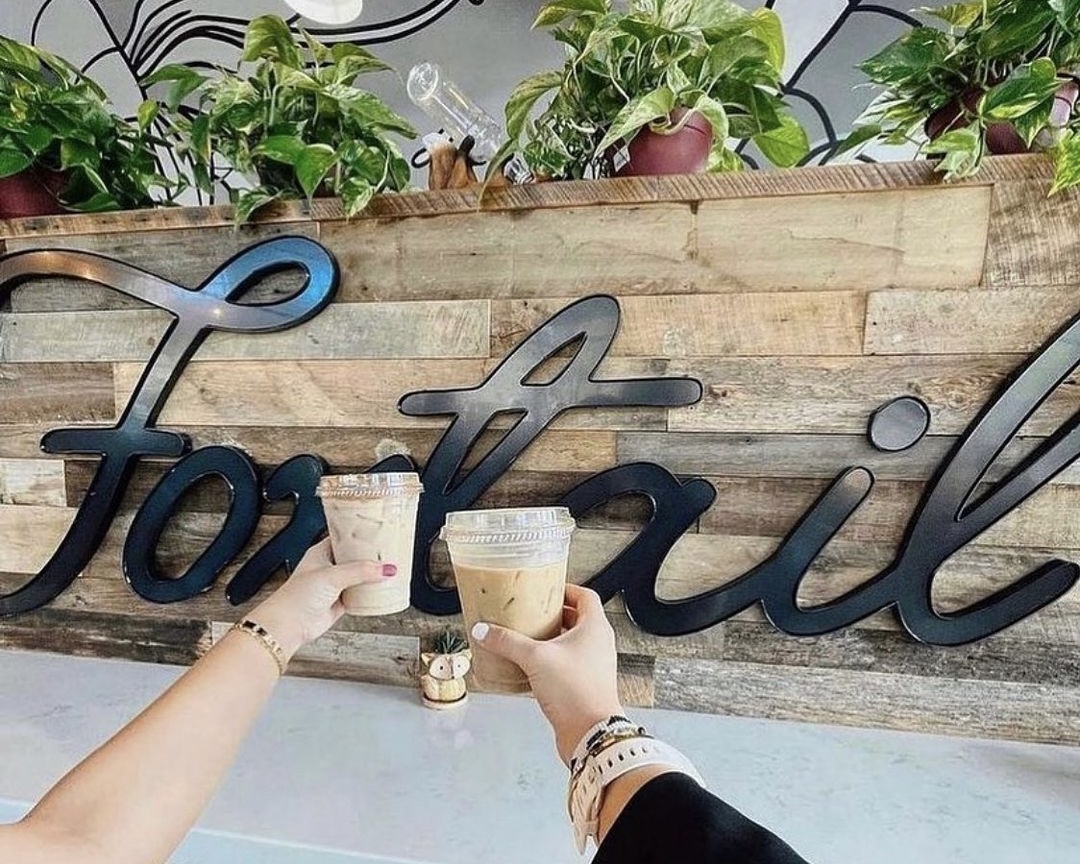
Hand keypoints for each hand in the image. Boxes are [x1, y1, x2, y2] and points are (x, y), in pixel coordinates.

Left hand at [245, 539, 393, 660]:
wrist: (289, 625)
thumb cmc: (296, 596)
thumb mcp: (332, 576)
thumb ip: (361, 571)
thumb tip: (385, 569)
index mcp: (321, 552)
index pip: (344, 538)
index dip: (360, 535)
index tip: (378, 532)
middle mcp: (328, 567)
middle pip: (355, 558)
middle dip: (371, 556)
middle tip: (390, 551)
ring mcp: (334, 586)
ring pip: (359, 577)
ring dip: (372, 576)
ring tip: (390, 570)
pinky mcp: (339, 602)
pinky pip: (360, 595)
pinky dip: (370, 594)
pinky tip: (381, 591)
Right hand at [471, 584, 623, 763]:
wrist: (590, 732)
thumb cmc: (576, 691)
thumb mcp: (535, 658)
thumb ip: (507, 642)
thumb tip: (484, 630)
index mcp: (595, 627)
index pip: (585, 595)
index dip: (566, 589)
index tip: (547, 588)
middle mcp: (599, 644)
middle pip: (578, 618)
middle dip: (555, 614)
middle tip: (532, 611)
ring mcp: (594, 665)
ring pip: (573, 643)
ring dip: (553, 638)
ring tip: (528, 637)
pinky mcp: (586, 684)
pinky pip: (569, 664)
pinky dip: (552, 661)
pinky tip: (531, 667)